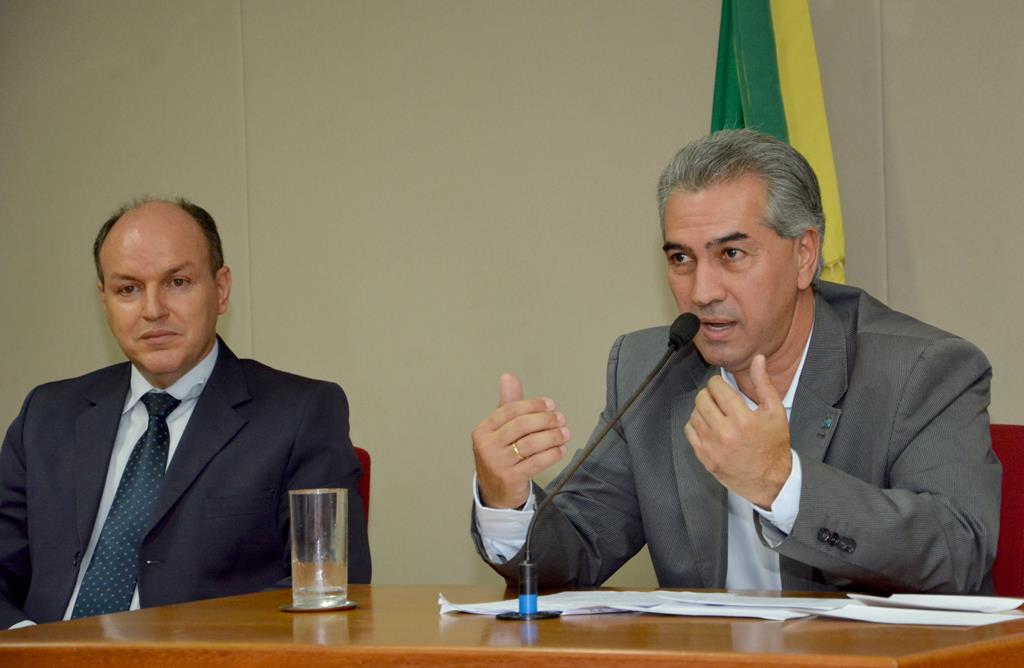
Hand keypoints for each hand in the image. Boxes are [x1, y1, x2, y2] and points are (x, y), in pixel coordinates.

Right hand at [472, 373, 569, 507]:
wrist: (495, 492)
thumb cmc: (501, 455)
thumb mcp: (501, 430)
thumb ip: (508, 404)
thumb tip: (508, 377)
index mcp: (483, 430)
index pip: (510, 410)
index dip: (533, 405)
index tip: (551, 404)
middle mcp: (487, 446)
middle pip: (521, 426)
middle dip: (545, 420)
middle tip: (561, 419)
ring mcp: (497, 464)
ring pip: (530, 444)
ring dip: (552, 437)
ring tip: (565, 433)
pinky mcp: (510, 479)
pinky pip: (535, 463)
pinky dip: (551, 455)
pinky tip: (561, 450)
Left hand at [684, 355, 791, 508]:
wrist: (770, 480)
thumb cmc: (774, 445)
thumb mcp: (775, 412)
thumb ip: (763, 384)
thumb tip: (757, 359)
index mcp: (742, 420)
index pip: (716, 388)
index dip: (718, 382)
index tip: (722, 386)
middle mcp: (724, 433)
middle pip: (702, 399)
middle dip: (709, 394)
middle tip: (718, 398)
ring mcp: (712, 447)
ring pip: (694, 414)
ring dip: (702, 409)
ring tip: (715, 412)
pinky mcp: (704, 457)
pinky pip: (690, 432)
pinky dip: (696, 424)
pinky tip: (709, 425)